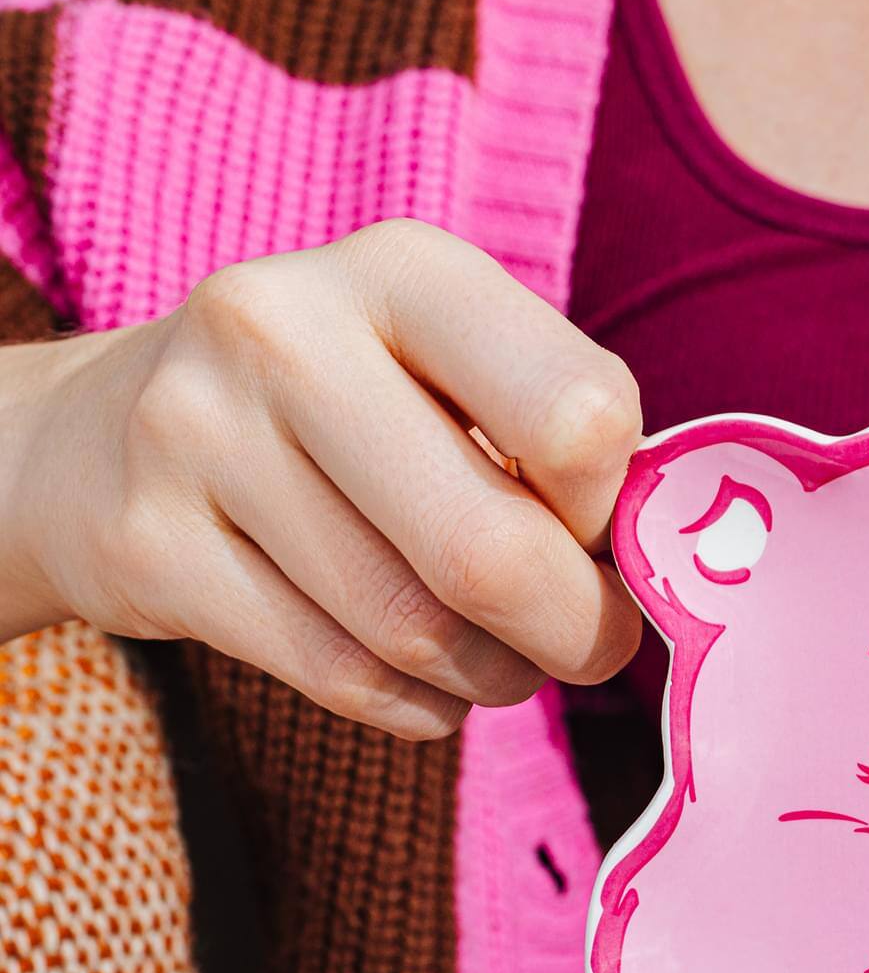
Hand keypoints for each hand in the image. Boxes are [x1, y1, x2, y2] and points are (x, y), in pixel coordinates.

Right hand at [0, 219, 643, 737]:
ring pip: (415, 629)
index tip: (597, 529)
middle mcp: (284, 328)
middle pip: (494, 549)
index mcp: (405, 268)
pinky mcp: (145, 546)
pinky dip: (416, 705)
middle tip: (589, 643)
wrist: (100, 437)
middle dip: (574, 630)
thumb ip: (558, 442)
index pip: (580, 418)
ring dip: (494, 674)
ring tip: (499, 657)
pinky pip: (339, 676)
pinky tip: (423, 679)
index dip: (613, 509)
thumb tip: (664, 566)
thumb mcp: (450, 371)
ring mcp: (196, 434)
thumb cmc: (347, 414)